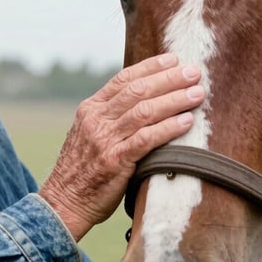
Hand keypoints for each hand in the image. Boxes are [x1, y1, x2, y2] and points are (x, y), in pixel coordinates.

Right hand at [38, 53, 204, 240]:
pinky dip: (168, 128)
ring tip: (197, 95)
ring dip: (175, 100)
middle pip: (138, 90)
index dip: (151, 67)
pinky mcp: (114, 161)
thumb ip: (110, 118)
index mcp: (90, 109)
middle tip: (194, 73)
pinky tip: (186, 122)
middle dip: (169, 79)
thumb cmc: (82, 170)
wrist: (63, 202)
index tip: (174, 60)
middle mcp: (96, 119)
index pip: (124, 79)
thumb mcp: (89, 135)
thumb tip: (143, 102)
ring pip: (144, 111)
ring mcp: (104, 139)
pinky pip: (146, 139)